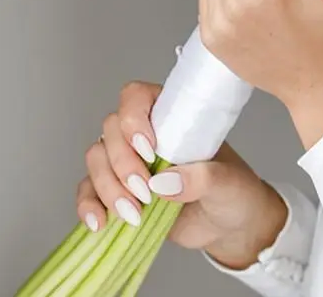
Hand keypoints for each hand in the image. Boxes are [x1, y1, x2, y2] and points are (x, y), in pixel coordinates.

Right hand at [77, 80, 287, 268]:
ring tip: (134, 214)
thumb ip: (203, 178)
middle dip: (122, 163)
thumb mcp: (228, 182)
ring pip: (96, 158)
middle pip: (111, 130)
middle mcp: (147, 134)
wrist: (231, 226)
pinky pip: (88, 190)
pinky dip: (87, 205)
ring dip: (107, 187)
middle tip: (145, 193)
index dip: (134, 118)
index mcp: (174, 116)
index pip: (137, 96)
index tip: (149, 150)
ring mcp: (129, 163)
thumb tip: (165, 182)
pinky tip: (100, 223)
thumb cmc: (234, 192)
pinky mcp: (118, 192)